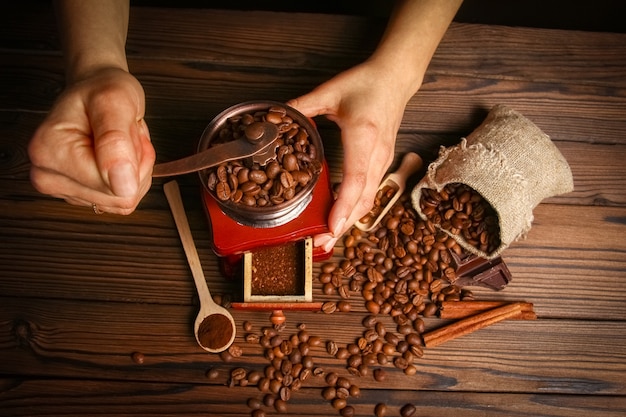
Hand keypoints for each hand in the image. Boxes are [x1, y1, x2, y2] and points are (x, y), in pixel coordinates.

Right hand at [28, 68, 155, 214]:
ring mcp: (64, 189)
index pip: (113, 186)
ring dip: (135, 169)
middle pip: (120, 197)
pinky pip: (121, 200)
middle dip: (136, 165)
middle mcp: (47, 176)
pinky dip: (131, 177)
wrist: (94, 90)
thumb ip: (117, 142)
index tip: (124, 129)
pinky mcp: (80, 195)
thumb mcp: (115, 102)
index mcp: (48, 152)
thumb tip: (123, 186)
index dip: (133, 159)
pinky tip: (119, 155)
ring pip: (124, 199)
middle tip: (125, 134)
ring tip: (121, 141)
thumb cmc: (102, 90)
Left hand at [288, 60, 416, 250]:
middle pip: (363, 200)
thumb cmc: (366, 83)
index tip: (330, 228)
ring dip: (349, 221)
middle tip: (320, 243)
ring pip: (369, 200)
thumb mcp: (329, 92)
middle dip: (342, 226)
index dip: (342, 207)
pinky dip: (355, 208)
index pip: (355, 180)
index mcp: (363, 137)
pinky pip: (370, 192)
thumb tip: (273, 118)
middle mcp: (377, 154)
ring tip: (327, 236)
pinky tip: (339, 215)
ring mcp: (383, 160)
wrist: (395, 78)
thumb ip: (301, 106)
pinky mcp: (382, 162)